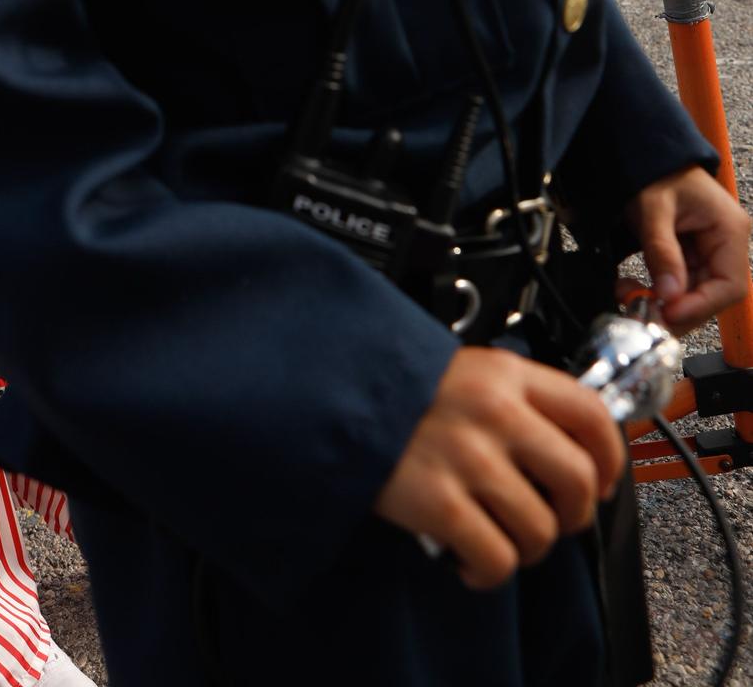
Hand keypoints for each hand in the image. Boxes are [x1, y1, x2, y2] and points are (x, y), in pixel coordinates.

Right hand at [373, 346, 623, 589]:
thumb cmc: (398, 387)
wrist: (331, 392)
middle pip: (578, 480)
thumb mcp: (465, 370)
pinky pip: (496, 558)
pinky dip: (489, 572)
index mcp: (506, 375)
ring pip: (541, 529)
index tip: (604, 479)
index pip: (590, 414)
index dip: (611, 456)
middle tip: (554, 518)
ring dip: (529, 548)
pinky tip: (471, 560)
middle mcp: (496, 414)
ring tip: (502, 539)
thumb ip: (514, 398)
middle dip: (574, 513)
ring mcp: (468, 458)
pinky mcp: (438, 501)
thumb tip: (564, 450)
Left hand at [625, 166, 750, 332]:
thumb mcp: (654, 209)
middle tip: (643, 314)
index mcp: (730, 230)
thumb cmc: (657, 170)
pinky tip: (634, 289)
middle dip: (678, 309)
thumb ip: (662, 251)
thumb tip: (669, 295)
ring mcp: (709, 251)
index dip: (701, 305)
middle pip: (712, 295)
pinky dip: (659, 292)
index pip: (730, 285)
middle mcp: (727, 244)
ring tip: (630, 296)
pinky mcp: (691, 256)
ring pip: (694, 294)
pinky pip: (680, 284)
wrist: (645, 152)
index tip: (669, 313)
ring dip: (664, 303)